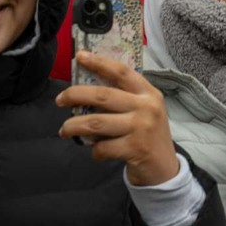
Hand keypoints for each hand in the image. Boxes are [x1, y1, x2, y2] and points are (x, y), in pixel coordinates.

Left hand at [58, 52, 181, 185]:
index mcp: (148, 93)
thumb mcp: (144, 111)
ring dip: (75, 126)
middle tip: (59, 100)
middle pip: (103, 95)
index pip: (121, 72)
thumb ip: (123, 100)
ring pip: (97, 122)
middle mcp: (146, 107)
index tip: (80, 57)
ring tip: (64, 130)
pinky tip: (96, 152)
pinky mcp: (135, 149)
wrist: (165, 169)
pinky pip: (103, 147)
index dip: (99, 62)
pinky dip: (94, 150)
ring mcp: (141, 128)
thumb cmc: (148, 136)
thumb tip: (86, 92)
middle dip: (75, 95)